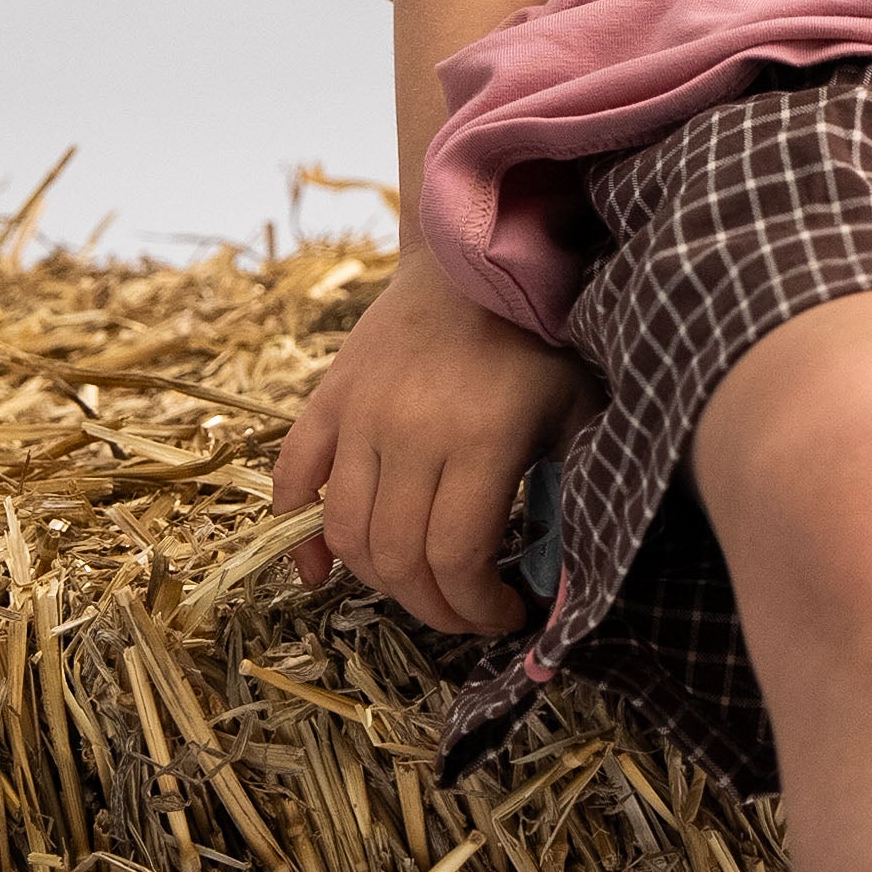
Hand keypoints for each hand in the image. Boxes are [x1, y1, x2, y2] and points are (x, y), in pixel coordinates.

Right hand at [275, 244, 584, 640]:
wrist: (475, 255)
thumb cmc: (540, 339)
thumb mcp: (577, 414)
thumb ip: (575, 495)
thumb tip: (565, 588)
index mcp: (480, 439)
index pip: (456, 559)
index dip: (476, 609)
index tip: (506, 615)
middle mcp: (411, 430)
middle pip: (398, 559)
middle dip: (433, 607)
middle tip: (464, 610)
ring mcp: (361, 413)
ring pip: (346, 532)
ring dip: (377, 579)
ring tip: (417, 582)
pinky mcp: (329, 396)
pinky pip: (294, 475)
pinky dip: (298, 530)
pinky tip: (320, 567)